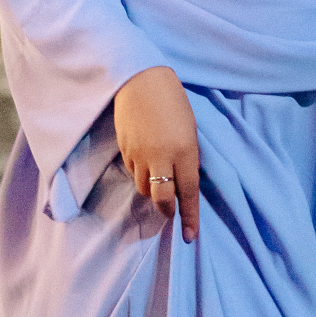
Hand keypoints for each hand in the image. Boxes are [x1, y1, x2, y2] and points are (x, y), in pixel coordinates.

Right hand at [113, 66, 199, 239]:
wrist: (140, 80)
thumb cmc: (173, 102)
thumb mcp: (190, 129)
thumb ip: (188, 156)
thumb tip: (183, 179)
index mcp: (184, 151)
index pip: (188, 192)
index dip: (189, 217)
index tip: (190, 236)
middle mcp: (161, 157)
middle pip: (162, 199)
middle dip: (167, 210)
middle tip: (171, 212)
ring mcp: (140, 155)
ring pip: (144, 188)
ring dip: (152, 190)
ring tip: (159, 177)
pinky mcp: (125, 150)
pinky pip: (133, 172)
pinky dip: (141, 173)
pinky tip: (146, 159)